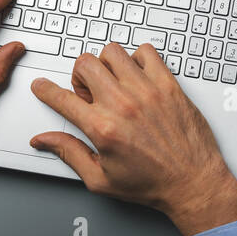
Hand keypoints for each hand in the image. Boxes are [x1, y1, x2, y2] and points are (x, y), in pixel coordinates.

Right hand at [28, 42, 236, 235]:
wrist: (194, 182)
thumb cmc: (153, 183)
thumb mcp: (101, 179)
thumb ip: (69, 154)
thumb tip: (44, 140)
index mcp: (103, 129)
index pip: (61, 99)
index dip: (45, 90)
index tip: (42, 86)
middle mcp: (124, 105)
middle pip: (85, 65)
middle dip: (80, 77)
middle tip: (90, 93)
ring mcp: (148, 91)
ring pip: (113, 52)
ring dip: (107, 65)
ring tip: (113, 83)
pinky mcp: (169, 85)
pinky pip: (147, 52)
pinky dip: (138, 59)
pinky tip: (138, 78)